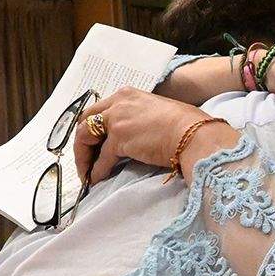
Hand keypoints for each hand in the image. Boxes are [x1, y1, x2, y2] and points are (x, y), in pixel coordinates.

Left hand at [72, 87, 217, 185]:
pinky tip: (97, 180)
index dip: (91, 129)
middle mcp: (118, 103)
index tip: (91, 144)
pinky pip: (101, 159)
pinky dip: (96, 171)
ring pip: (85, 138)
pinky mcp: (119, 139)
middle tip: (84, 160)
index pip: (98, 110)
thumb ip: (137, 119)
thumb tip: (130, 139)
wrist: (193, 134)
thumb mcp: (154, 113)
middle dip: (81, 142)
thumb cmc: (184, 126)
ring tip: (86, 173)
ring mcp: (116, 120)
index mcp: (126, 95)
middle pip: (85, 121)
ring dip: (83, 157)